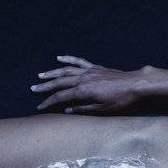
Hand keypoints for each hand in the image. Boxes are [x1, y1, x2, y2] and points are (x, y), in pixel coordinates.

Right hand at [31, 55, 148, 114]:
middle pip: (59, 82)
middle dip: (45, 86)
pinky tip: (59, 58)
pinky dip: (68, 59)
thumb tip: (68, 110)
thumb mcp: (102, 109)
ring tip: (40, 75)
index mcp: (83, 91)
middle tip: (33, 89)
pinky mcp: (95, 67)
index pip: (61, 96)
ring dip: (52, 73)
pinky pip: (78, 62)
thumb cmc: (120, 99)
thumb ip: (83, 109)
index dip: (49, 102)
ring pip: (66, 71)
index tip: (39, 106)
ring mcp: (88, 71)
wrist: (134, 84)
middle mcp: (83, 78)